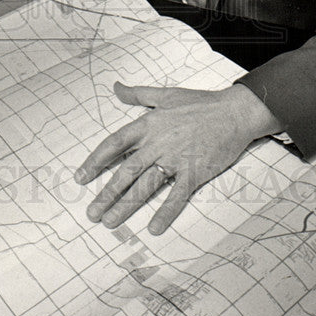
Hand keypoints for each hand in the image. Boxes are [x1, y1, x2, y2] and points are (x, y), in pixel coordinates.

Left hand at [74, 81, 280, 235]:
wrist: (235, 111)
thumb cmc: (200, 103)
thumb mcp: (165, 94)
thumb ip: (138, 94)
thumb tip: (116, 87)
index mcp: (149, 124)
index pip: (115, 144)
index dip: (96, 161)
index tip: (81, 178)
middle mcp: (158, 143)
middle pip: (126, 171)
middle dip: (107, 193)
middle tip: (91, 213)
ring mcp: (176, 159)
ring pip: (146, 186)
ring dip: (126, 206)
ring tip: (110, 222)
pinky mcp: (194, 172)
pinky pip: (177, 196)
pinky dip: (166, 212)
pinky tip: (154, 228)